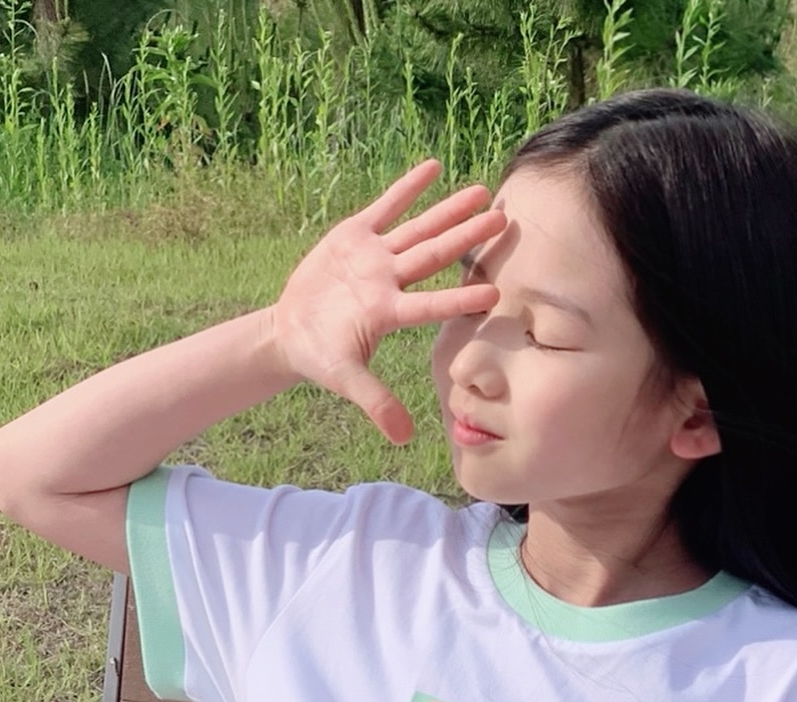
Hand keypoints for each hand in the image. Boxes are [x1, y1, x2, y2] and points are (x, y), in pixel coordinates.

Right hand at [270, 159, 503, 445]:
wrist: (292, 333)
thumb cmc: (321, 358)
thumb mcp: (345, 380)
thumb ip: (376, 403)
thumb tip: (404, 438)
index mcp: (389, 312)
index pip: (432, 304)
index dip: (461, 296)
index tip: (496, 291)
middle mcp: (390, 281)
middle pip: (436, 256)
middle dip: (469, 237)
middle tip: (505, 220)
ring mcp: (376, 257)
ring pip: (419, 229)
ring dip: (448, 210)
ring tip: (482, 192)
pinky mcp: (355, 236)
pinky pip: (386, 207)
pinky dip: (407, 189)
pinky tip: (434, 167)